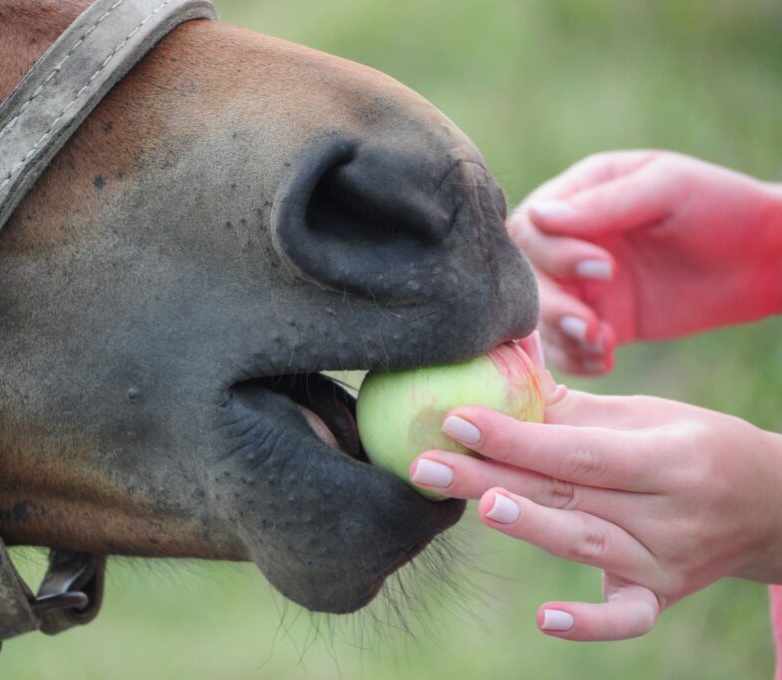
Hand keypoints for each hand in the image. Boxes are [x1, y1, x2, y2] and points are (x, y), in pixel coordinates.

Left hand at [407, 378, 781, 640]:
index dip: (517, 436)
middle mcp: (670, 512)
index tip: (455, 419)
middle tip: (425, 464)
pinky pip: (627, 618)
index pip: (580, 449)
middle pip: (569, 493)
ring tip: (479, 506)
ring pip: (587, 544)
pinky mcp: (660, 596)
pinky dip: (590, 624)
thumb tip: (500, 370)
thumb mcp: (648, 415)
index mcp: (670, 456)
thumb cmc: (694, 446)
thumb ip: (573, 406)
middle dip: (491, 477)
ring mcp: (666, 561)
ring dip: (531, 527)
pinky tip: (544, 619)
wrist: (770, 507)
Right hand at [508, 150, 781, 373]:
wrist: (764, 258)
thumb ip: (605, 203)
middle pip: (526, 277)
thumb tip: (539, 215)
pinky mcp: (602, 319)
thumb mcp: (666, 189)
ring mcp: (582, 284)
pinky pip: (567, 345)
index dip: (554, 254)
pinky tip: (606, 360)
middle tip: (590, 324)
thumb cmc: (720, 205)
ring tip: (602, 344)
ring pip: (540, 315)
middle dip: (552, 304)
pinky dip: (576, 358)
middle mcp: (569, 241)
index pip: (532, 228)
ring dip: (562, 336)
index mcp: (578, 196)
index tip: (604, 268)